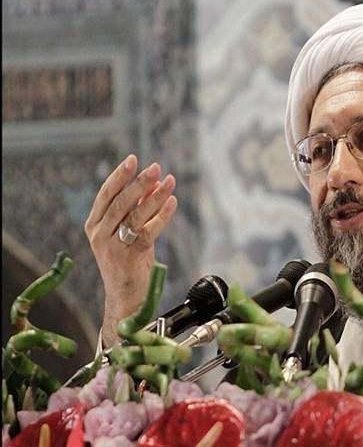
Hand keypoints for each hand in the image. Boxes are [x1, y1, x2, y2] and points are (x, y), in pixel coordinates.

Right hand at [85, 154, 177, 346]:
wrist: (126, 297)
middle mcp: (99, 234)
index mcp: (95, 225)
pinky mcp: (128, 257)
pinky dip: (162, 216)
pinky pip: (148, 232)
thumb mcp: (131, 231)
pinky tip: (173, 203)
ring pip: (134, 216)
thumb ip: (139, 208)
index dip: (119, 176)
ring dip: (154, 197)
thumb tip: (154, 183)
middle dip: (138, 183)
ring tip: (170, 181)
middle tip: (155, 167)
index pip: (106, 194)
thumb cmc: (129, 261)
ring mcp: (112, 247)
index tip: (133, 159)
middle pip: (119, 202)